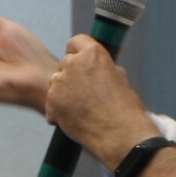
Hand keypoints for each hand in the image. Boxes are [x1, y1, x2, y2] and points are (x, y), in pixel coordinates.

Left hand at [46, 33, 150, 161]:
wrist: (120, 134)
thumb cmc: (125, 109)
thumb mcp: (119, 78)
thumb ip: (102, 68)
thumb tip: (96, 69)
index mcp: (93, 53)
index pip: (75, 41)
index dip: (77, 52)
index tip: (79, 61)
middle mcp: (74, 63)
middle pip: (65, 63)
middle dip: (71, 75)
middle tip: (84, 93)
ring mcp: (60, 82)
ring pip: (55, 83)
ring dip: (63, 92)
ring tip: (82, 109)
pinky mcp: (51, 101)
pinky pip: (51, 103)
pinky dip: (58, 111)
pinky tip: (74, 119)